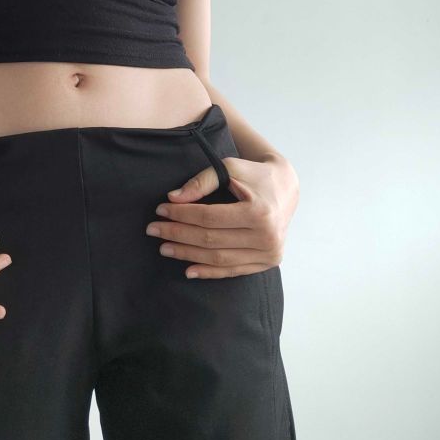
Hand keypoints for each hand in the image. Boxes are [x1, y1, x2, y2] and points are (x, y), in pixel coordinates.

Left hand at [145, 153, 298, 278]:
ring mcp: (269, 253)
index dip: (181, 215)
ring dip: (188, 255)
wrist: (286, 189)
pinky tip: (188, 269)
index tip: (160, 210)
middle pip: (211, 239)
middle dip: (178, 234)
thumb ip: (202, 181)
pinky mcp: (267, 262)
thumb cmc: (255, 175)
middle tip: (153, 230)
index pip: (209, 217)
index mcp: (259, 212)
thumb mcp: (230, 168)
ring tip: (164, 248)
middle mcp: (267, 237)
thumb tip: (173, 198)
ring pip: (219, 258)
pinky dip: (209, 272)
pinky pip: (233, 270)